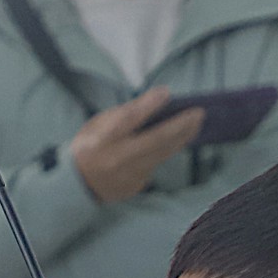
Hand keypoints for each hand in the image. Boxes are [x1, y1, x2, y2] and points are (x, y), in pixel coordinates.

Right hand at [70, 87, 204, 203]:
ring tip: (197, 122)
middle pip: (154, 141)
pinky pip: (156, 163)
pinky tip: (180, 138)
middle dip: (179, 126)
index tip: (165, 92)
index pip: (127, 120)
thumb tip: (152, 103)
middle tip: (198, 113)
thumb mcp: (95, 125)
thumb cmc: (90, 146)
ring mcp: (129, 175)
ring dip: (182, 137)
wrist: (80, 185)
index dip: (147, 106)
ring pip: (162, 154)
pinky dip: (168, 149)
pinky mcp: (138, 185)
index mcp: (102, 139)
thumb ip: (121, 115)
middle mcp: (117, 159)